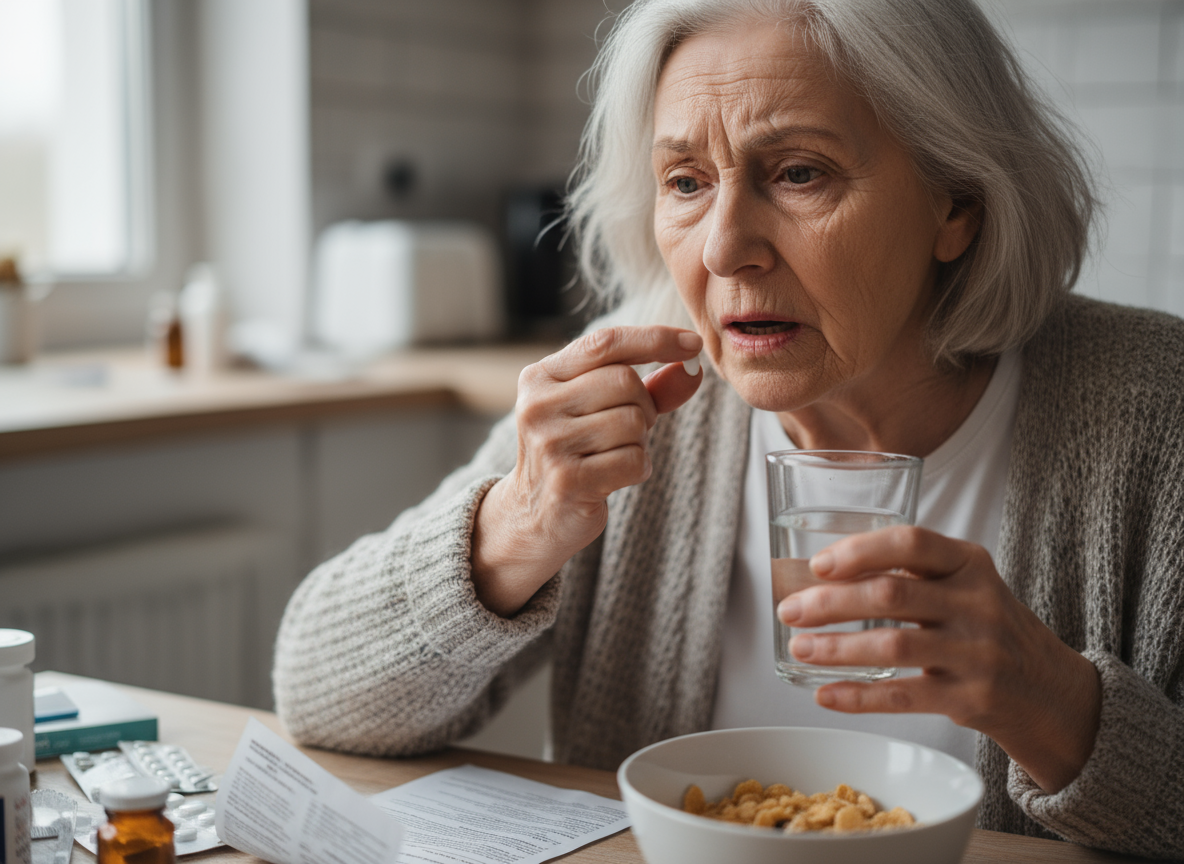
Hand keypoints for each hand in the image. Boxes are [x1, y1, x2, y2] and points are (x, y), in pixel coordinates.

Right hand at [472, 326, 702, 616]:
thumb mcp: (603, 410)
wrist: (532, 514)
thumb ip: (649, 388)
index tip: (693, 344)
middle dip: (644, 405)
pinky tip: (616, 477)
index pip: (605, 343)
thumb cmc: (576, 452)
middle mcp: (538, 404)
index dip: (654, 339)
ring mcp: (549, 443)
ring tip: (616, 455)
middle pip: (625, 381)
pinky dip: (639, 468)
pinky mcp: (567, 480)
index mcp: (541, 376)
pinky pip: (634, 460)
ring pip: (633, 421)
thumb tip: (693, 368)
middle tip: (630, 430)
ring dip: (640, 441)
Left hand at [777, 526, 1101, 792]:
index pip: (911, 542)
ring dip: (835, 649)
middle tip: (789, 611)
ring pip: (892, 646)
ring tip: (799, 648)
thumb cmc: (988, 629)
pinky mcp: (972, 698)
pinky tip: (825, 694)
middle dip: (830, 603)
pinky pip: (903, 696)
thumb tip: (821, 577)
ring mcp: (976, 653)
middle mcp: (977, 603)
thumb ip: (912, 574)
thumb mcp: (966, 586)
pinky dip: (858, 696)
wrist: (1051, 691)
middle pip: (890, 594)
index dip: (859, 551)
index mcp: (970, 564)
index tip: (817, 566)